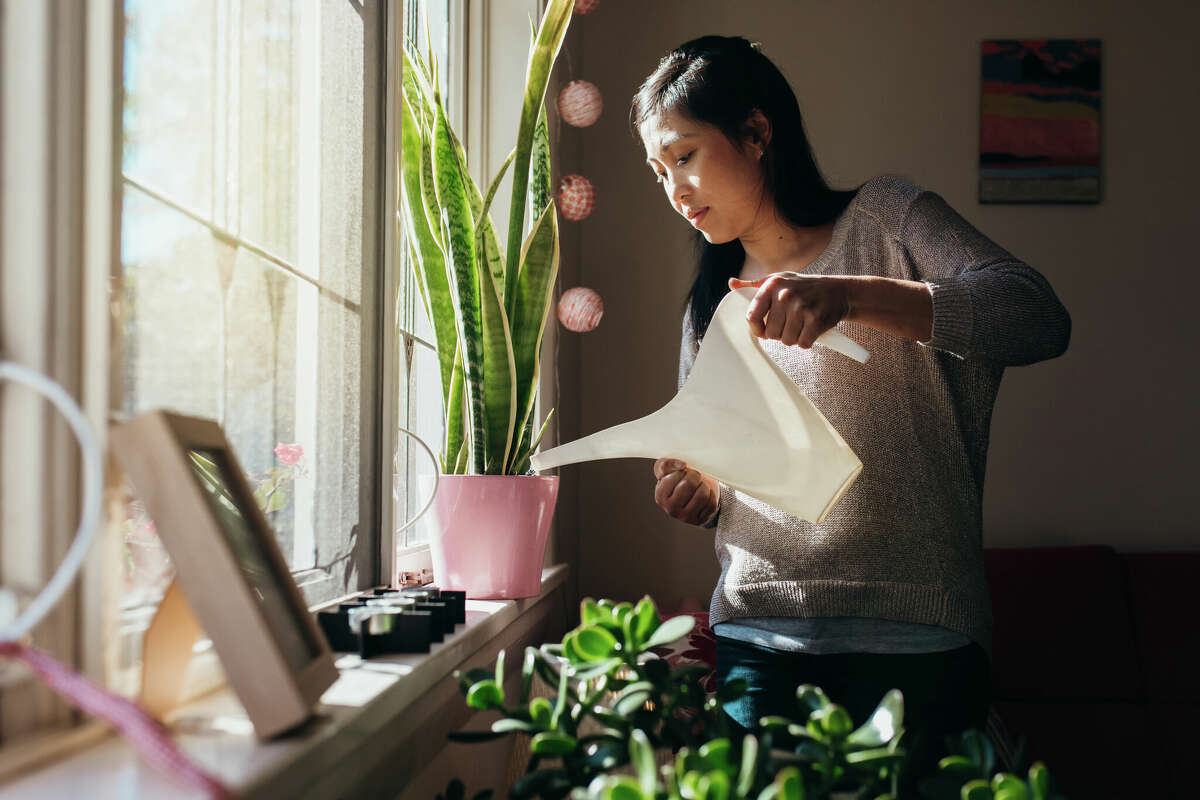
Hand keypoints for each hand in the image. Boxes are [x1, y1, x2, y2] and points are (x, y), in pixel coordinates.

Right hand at [652, 458, 719, 525]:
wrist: (693, 495)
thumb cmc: (679, 481)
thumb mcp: (667, 471)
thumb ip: (665, 464)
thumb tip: (681, 465)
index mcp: (660, 496)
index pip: (676, 475)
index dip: (683, 470)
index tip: (683, 472)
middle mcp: (671, 509)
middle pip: (690, 484)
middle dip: (695, 476)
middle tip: (694, 477)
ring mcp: (686, 516)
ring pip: (702, 494)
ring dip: (704, 486)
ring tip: (700, 486)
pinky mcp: (700, 520)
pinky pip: (711, 504)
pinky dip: (711, 496)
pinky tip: (705, 496)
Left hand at [728, 274, 850, 347]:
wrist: (839, 291)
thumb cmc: (804, 287)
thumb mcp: (779, 280)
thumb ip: (754, 285)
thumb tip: (732, 284)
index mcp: (772, 285)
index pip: (751, 316)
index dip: (757, 329)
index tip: (764, 330)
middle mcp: (785, 295)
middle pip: (770, 334)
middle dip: (780, 333)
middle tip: (791, 322)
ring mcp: (801, 307)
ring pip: (786, 341)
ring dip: (794, 337)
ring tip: (801, 324)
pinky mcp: (815, 320)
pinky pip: (802, 344)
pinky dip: (807, 341)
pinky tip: (811, 329)